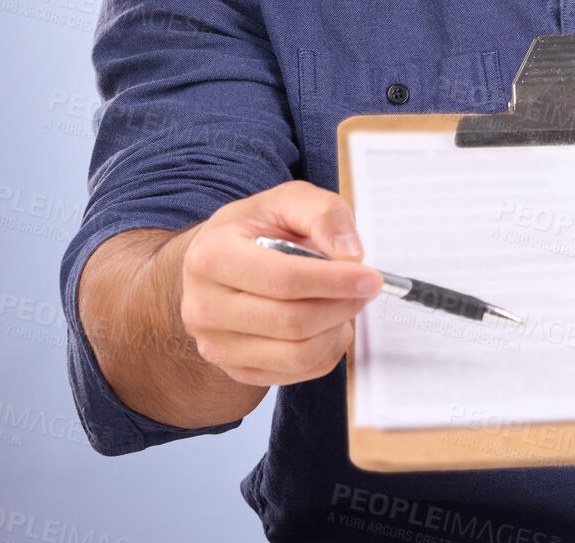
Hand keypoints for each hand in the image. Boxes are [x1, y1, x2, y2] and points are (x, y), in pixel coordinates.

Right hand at [179, 180, 384, 387]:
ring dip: (336, 328)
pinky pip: (296, 374)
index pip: (282, 279)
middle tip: (366, 287)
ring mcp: (216, 345)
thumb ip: (323, 214)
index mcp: (212, 256)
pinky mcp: (235, 370)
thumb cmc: (255, 229)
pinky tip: (327, 324)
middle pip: (292, 322)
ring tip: (345, 302)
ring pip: (297, 354)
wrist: (218, 262)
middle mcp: (204, 307)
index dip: (334, 281)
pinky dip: (326, 350)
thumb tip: (349, 254)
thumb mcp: (286, 200)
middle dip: (342, 305)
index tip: (371, 277)